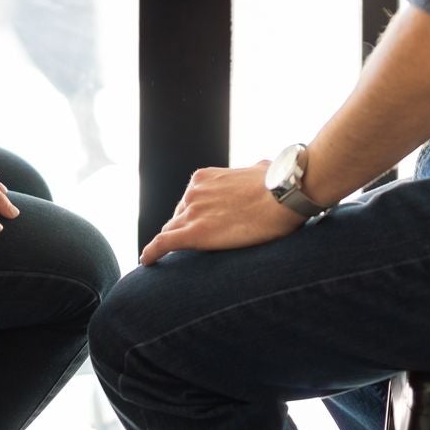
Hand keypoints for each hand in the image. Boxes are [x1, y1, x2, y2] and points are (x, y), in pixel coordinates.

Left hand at [139, 162, 303, 265]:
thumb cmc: (278, 183)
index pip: (190, 202)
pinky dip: (151, 252)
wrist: (283, 196)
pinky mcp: (194, 234)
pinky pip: (162, 244)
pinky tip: (146, 260)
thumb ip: (251, 173)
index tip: (201, 226)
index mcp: (204, 178)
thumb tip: (261, 171)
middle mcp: (193, 193)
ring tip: (173, 259)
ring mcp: (191, 212)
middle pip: (179, 217)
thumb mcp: (260, 169)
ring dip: (174, 242)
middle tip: (198, 245)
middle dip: (185, 229)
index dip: (195, 216)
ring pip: (171, 232)